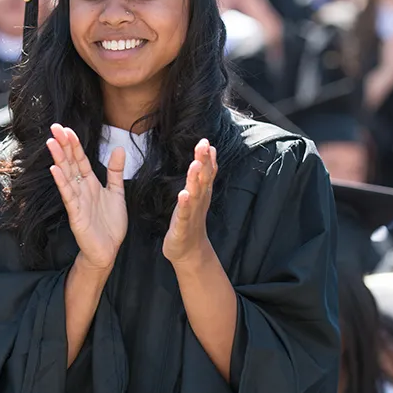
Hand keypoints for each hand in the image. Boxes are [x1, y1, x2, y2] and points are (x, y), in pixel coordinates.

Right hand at [47, 124, 126, 269]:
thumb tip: (119, 149)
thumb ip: (115, 171)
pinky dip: (61, 182)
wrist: (108, 249)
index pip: (80, 159)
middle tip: (55, 127)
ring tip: (52, 142)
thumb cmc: (110, 223)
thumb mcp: (116, 193)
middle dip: (63, 145)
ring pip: (66, 175)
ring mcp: (76, 200)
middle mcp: (81, 188)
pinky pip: (68, 195)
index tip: (66, 128)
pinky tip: (55, 169)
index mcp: (90, 183)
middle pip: (70, 163)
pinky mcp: (75, 213)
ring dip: (59, 158)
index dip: (74, 144)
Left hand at [164, 139, 217, 265]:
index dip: (207, 157)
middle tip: (204, 145)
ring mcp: (191, 213)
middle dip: (203, 162)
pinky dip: (184, 204)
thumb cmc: (190, 220)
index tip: (206, 141)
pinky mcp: (182, 225)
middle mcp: (199, 201)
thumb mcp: (197, 194)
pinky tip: (184, 194)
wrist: (189, 251)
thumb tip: (209, 151)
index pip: (206, 172)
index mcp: (201, 193)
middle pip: (202, 179)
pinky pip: (183, 213)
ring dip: (195, 179)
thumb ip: (203, 174)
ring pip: (195, 194)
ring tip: (195, 164)